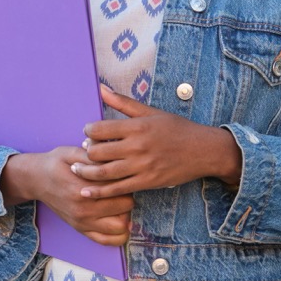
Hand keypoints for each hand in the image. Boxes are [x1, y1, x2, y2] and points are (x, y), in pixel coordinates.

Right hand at [0, 147, 133, 245]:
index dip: (124, 176)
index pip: (118, 186)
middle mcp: (83, 209)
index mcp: (82, 188)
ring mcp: (82, 222)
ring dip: (125, 214)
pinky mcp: (81, 229)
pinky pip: (108, 241)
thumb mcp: (72, 152)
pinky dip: (119, 234)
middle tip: (122, 186)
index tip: (121, 171)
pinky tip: (118, 220)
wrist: (37, 180)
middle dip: (128, 194)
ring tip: (119, 202)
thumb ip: (93, 155)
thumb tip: (113, 157)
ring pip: (121, 226)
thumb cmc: (56, 163)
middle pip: (125, 206)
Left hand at [71, 86, 242, 198]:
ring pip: (105, 172)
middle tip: (82, 151)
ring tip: (76, 170)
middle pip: (99, 152)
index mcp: (137, 126)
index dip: (88, 131)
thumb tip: (101, 88)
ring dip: (86, 172)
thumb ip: (123, 102)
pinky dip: (100, 192)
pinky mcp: (147, 182)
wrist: (204, 151)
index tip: (87, 132)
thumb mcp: (151, 111)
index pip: (101, 129)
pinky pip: (119, 189)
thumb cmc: (177, 128)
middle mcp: (138, 147)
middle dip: (86, 151)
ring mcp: (142, 166)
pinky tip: (87, 192)